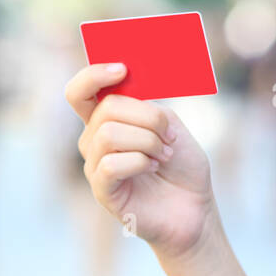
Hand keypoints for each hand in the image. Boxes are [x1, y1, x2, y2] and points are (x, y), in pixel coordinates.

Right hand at [65, 62, 220, 261]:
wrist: (195, 207)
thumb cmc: (181, 165)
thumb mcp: (169, 124)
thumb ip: (145, 104)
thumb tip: (125, 82)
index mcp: (108, 120)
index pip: (80, 92)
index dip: (94, 75)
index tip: (122, 68)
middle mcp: (94, 141)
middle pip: (106, 108)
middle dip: (148, 117)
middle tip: (169, 136)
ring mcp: (95, 166)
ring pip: (109, 133)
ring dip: (148, 140)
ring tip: (164, 154)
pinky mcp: (102, 191)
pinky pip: (111, 164)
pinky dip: (140, 161)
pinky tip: (154, 167)